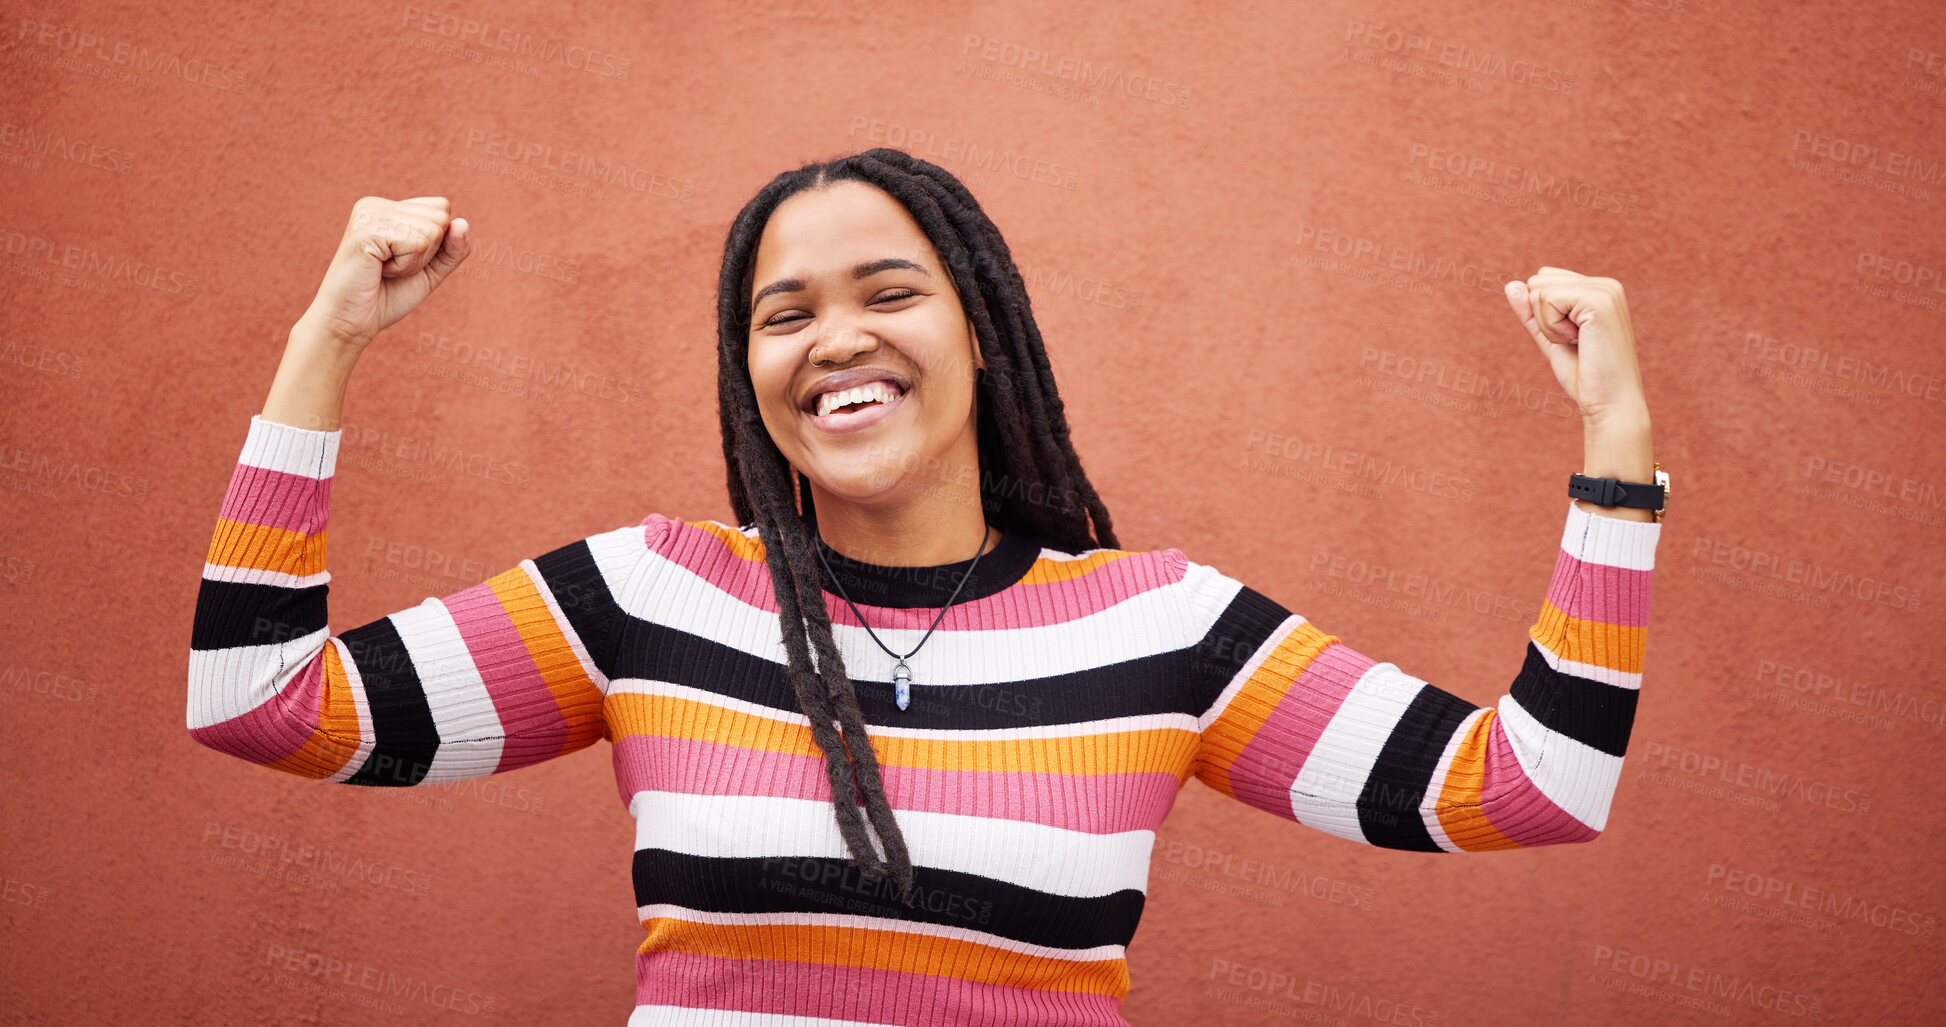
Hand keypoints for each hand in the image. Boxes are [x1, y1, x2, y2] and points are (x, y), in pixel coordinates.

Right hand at [296, 196, 471, 347]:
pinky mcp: (366, 228)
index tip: (402, 260)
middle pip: (441, 217)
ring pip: (432, 230)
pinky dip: (405, 266)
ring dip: (415, 262)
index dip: (435, 244)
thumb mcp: (430, 271)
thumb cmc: (386, 297)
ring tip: (384, 269)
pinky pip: (416, 243)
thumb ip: (452, 249)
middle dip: (427, 253)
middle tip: (392, 268)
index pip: (442, 209)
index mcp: (389, 208)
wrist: (350, 323)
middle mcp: (377, 204)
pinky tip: (379, 270)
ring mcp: (369, 213)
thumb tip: (463, 223)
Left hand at [1503, 267, 1648, 429]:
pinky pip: (1548, 300)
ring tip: (1578, 342)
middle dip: (1543, 318)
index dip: (1543, 315)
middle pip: (1537, 281)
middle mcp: (1605, 284)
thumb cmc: (1583, 375)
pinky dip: (1552, 328)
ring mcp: (1605, 290)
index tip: (1571, 338)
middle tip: (1574, 342)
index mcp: (1597, 289)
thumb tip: (1510, 285)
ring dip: (1548, 325)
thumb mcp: (1549, 337)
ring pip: (1540, 290)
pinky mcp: (1599, 300)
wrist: (1609, 403)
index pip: (1542, 279)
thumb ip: (1531, 312)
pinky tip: (1578, 341)